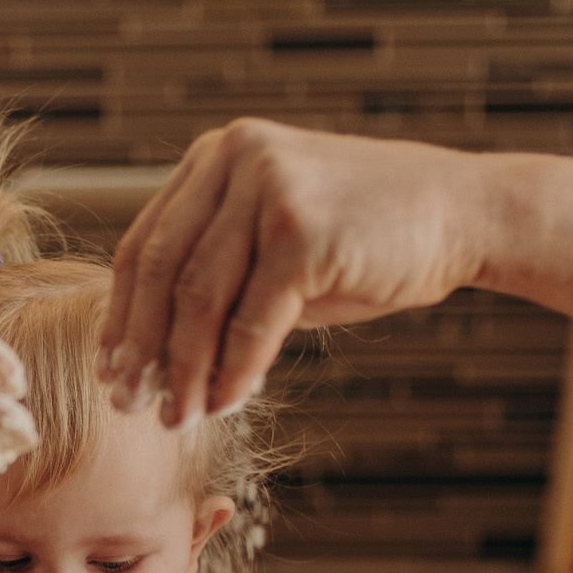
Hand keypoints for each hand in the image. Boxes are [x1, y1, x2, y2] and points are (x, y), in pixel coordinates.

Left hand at [102, 120, 492, 426]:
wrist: (461, 214)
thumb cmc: (364, 237)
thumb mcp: (274, 244)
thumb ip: (218, 275)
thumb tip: (149, 349)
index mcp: (217, 155)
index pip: (146, 243)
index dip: (122, 312)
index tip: (111, 367)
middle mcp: (235, 158)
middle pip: (162, 271)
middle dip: (142, 348)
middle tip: (129, 403)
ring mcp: (269, 188)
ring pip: (201, 300)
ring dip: (185, 370)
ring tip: (178, 417)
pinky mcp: (302, 230)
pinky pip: (251, 319)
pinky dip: (234, 370)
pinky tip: (227, 404)